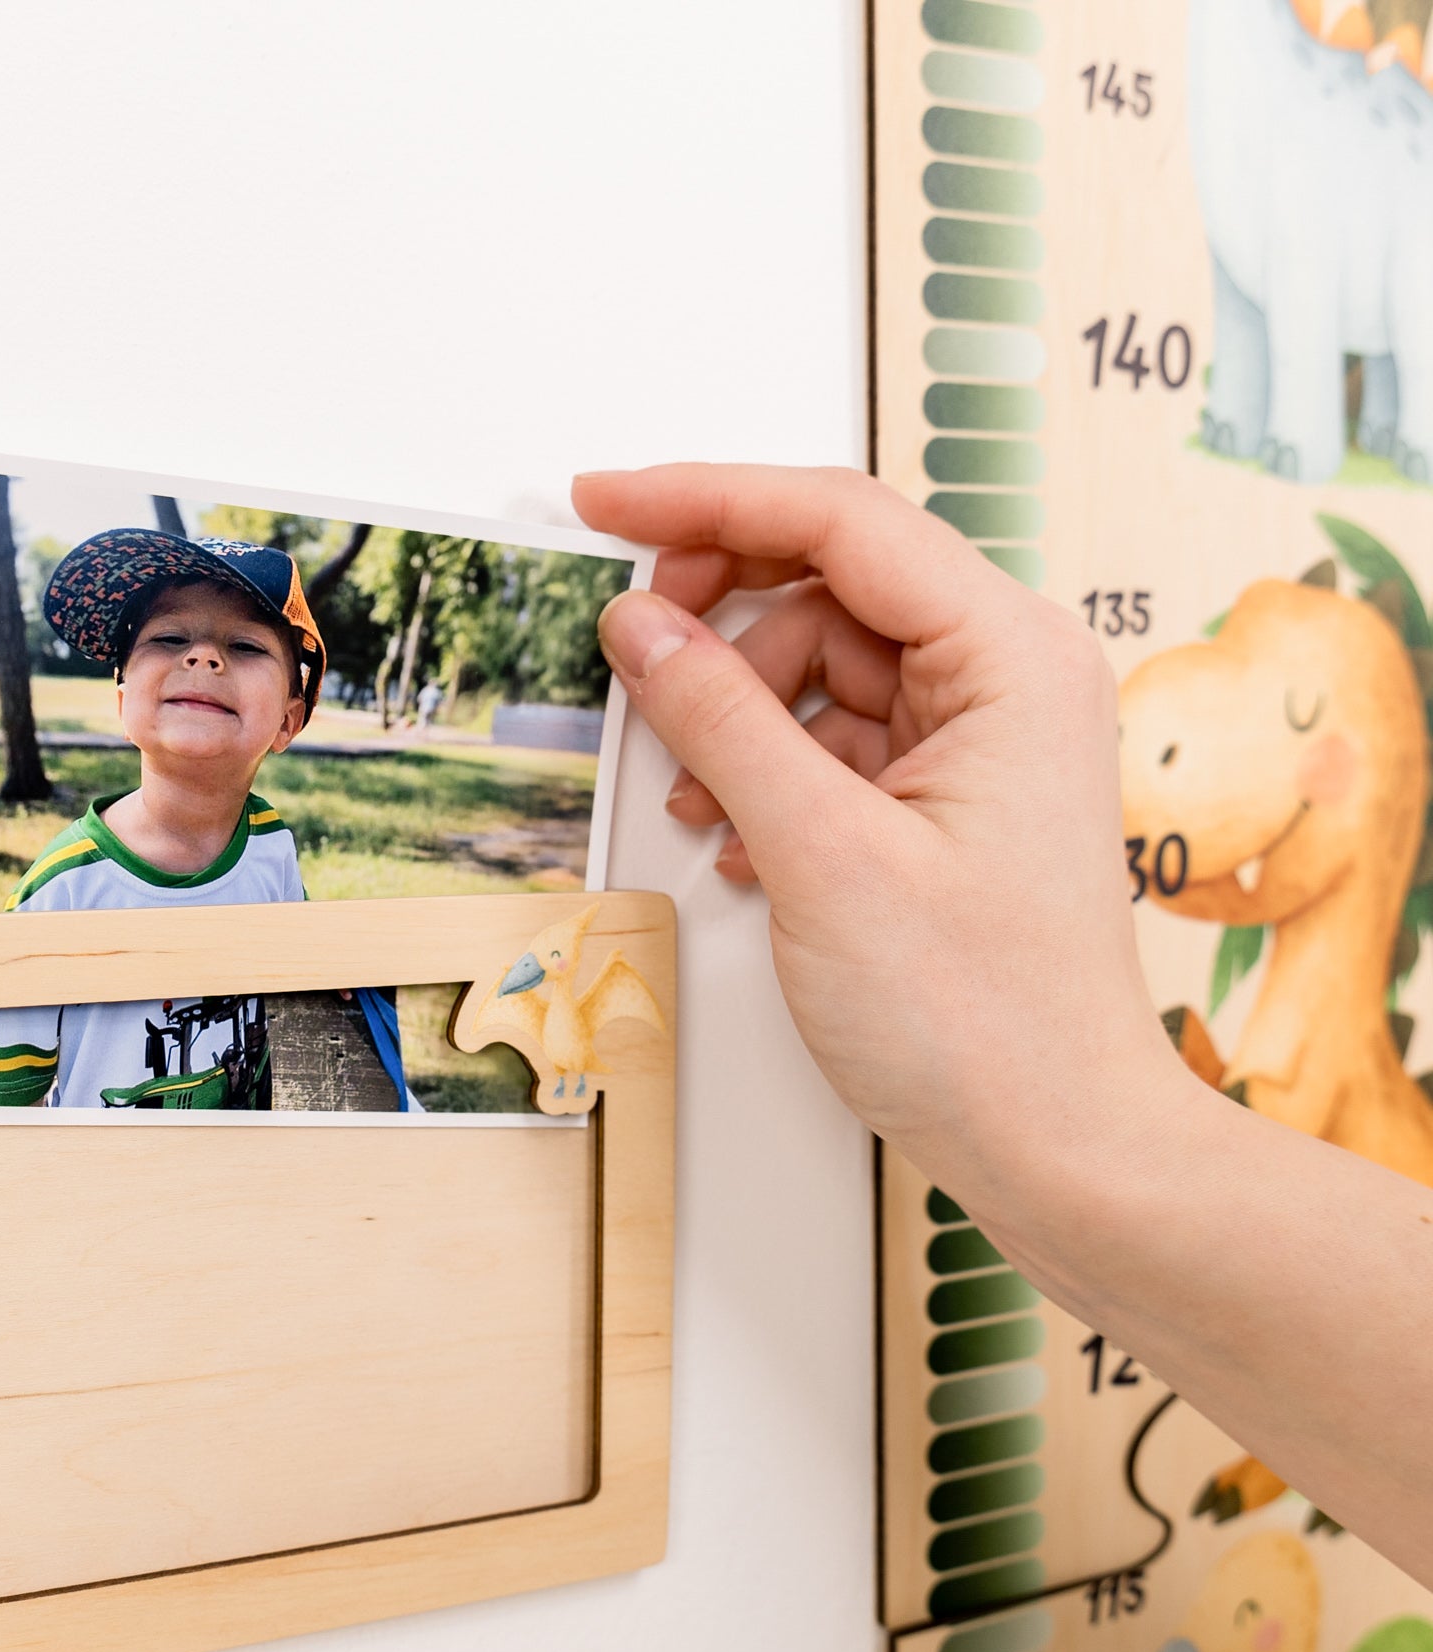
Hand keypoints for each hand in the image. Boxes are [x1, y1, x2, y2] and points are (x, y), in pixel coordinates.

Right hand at [573, 463, 1187, 1213]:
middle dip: (722, 622)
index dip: (708, 499)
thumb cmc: (979, 1018)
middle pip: (829, 585)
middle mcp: (1006, 676)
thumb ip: (721, 718)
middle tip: (637, 656)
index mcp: (1009, 655)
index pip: (841, 520)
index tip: (603, 500)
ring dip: (739, 717)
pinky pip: (835, 739)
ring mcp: (979, 740)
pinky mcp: (947, 799)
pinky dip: (772, 772)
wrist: (1055, 1145)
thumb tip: (639, 623)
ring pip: (821, 667)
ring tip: (704, 803)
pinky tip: (745, 841)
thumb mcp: (821, 852)